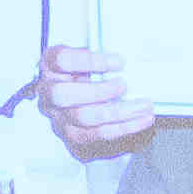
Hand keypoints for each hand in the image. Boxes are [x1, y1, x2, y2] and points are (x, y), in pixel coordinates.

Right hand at [42, 41, 159, 154]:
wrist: (84, 96)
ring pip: (83, 118)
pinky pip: (96, 135)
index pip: (62, 60)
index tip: (119, 61)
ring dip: (118, 112)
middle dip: (98, 91)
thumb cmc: (87, 72)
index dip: (90, 61)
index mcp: (50, 65)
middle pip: (64, 94)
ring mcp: (58, 116)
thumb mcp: (90, 58)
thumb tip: (128, 62)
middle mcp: (48, 92)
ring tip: (143, 106)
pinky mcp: (72, 135)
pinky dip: (122, 128)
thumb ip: (102, 57)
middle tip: (124, 85)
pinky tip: (140, 120)